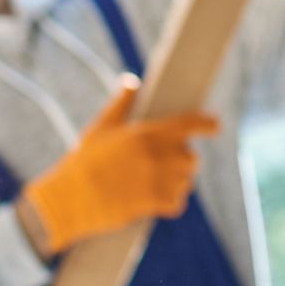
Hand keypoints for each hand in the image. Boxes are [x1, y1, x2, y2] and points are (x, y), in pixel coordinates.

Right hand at [20, 81, 216, 257]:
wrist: (69, 199)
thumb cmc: (82, 163)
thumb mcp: (100, 128)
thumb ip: (121, 103)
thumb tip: (131, 81)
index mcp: (148, 133)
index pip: (191, 124)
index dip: (207, 124)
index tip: (215, 126)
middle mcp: (159, 155)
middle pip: (191, 157)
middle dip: (182, 161)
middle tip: (163, 165)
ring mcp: (159, 181)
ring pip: (186, 182)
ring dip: (176, 183)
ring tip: (154, 184)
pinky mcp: (155, 204)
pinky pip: (177, 204)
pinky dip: (170, 204)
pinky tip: (155, 202)